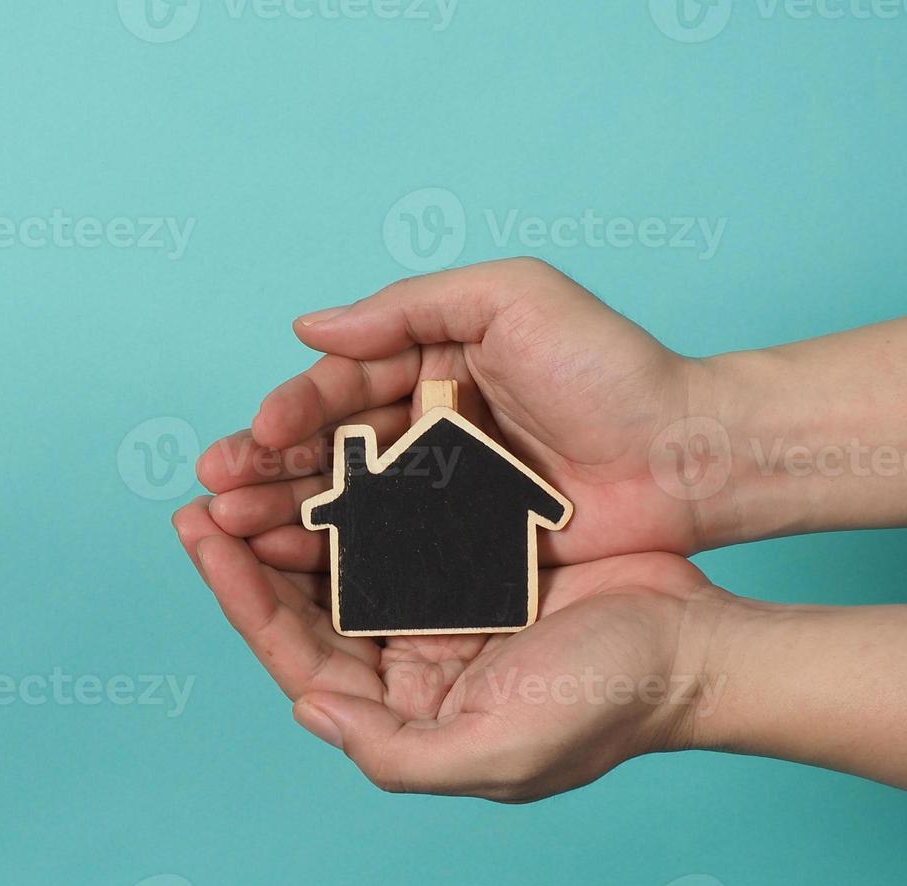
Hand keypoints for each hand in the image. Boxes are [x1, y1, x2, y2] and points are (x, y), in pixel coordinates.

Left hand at [173, 498, 723, 801]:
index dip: (243, 600)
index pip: (298, 657)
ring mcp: (438, 604)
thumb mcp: (496, 755)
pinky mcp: (471, 554)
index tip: (203, 539)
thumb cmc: (605, 706)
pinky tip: (327, 452)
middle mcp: (409, 660)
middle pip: (306, 603)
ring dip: (293, 514)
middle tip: (203, 492)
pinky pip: (395, 519)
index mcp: (403, 711)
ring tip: (248, 463)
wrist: (695, 647)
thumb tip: (308, 708)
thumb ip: (394, 753)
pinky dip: (358, 490)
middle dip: (250, 550)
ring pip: (342, 557)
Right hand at [196, 257, 718, 567]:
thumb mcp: (513, 298)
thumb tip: (309, 326)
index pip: (340, 384)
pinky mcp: (464, 545)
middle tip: (215, 491)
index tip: (256, 434)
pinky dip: (336, 556)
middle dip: (265, 467)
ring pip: (345, 502)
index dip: (293, 410)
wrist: (690, 453)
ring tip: (231, 530)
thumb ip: (408, 307)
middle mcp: (426, 427)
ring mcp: (442, 491)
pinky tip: (290, 565)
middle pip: (328, 448)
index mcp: (430, 364)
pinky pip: (388, 550)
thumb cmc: (613, 366)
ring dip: (283, 514)